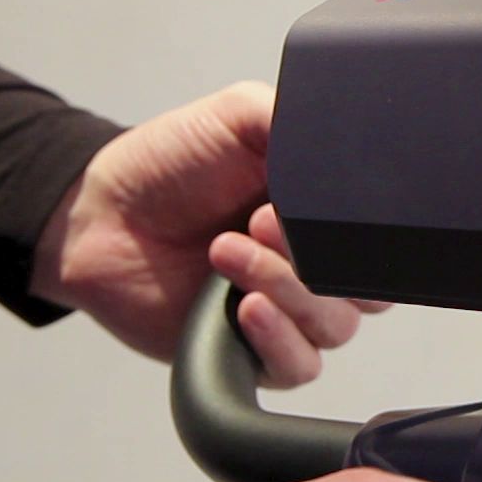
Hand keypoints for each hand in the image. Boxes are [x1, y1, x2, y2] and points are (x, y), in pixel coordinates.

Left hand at [32, 82, 388, 386]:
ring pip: (334, 327)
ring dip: (286, 289)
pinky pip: (298, 365)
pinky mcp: (255, 354)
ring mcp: (288, 313)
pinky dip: (280, 339)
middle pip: (367, 290)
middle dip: (318, 259)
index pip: (380, 242)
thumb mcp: (241, 116)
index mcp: (324, 216)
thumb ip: (300, 125)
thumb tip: (350, 146)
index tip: (307, 206)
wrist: (101, 214)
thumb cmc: (169, 165)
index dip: (358, 232)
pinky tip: (246, 309)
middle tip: (259, 223)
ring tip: (227, 252)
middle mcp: (316, 267)